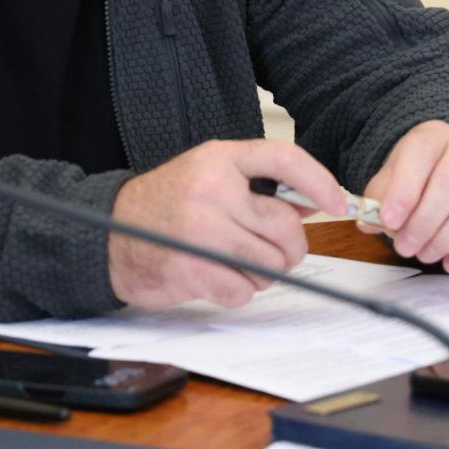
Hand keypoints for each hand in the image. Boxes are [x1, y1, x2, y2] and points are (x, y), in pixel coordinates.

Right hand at [109, 139, 341, 308]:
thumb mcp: (212, 178)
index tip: (337, 203)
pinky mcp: (191, 269)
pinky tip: (216, 276)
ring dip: (264, 273)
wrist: (111, 234)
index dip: (320, 182)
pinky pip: (244, 290)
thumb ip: (259, 187)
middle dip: (289, 247)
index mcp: (219, 158)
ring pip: (270, 263)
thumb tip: (312, 204)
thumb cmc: (168, 205)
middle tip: (277, 251)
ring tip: (239, 263)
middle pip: (285, 226)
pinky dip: (238, 290)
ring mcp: (200, 230)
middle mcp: (211, 189)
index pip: (284, 158)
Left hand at [365, 122, 448, 273]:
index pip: (422, 152)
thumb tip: (370, 223)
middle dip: (425, 221)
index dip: (405, 188)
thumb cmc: (419, 179)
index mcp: (435, 137)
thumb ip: (378, 199)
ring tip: (425, 254)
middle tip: (404, 246)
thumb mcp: (392, 179)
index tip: (389, 221)